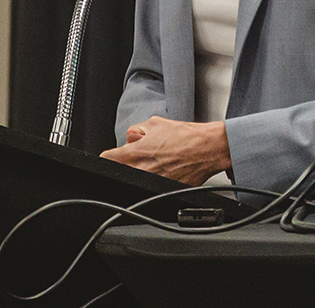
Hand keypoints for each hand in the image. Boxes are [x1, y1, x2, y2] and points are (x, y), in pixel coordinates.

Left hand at [99, 116, 230, 185]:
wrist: (208, 148)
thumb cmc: (185, 135)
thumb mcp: (155, 123)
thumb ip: (136, 131)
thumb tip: (129, 138)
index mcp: (135, 153)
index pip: (106, 160)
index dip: (108, 157)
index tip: (112, 156)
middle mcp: (141, 171)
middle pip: (119, 172)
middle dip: (124, 164)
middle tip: (138, 157)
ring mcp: (153, 183)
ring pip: (134, 181)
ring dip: (139, 172)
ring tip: (155, 162)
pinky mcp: (165, 191)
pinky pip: (151, 187)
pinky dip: (155, 180)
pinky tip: (166, 169)